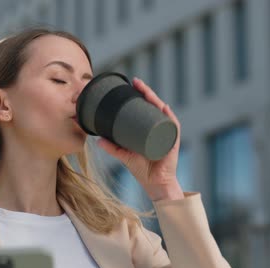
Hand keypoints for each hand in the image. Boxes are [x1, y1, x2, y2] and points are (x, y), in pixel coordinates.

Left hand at [97, 77, 183, 201]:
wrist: (154, 183)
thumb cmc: (142, 169)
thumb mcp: (124, 156)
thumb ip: (112, 148)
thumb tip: (96, 140)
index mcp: (151, 128)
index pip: (147, 107)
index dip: (141, 95)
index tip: (132, 84)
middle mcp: (160, 128)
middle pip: (155, 106)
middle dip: (147, 92)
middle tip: (136, 82)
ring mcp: (167, 134)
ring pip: (163, 112)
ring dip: (156, 100)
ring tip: (146, 92)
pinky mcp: (173, 142)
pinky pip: (173, 126)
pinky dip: (169, 117)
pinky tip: (164, 108)